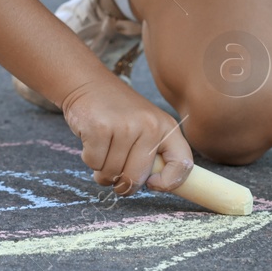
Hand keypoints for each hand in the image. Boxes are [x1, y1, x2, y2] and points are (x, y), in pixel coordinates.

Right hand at [62, 77, 193, 195]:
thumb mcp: (146, 127)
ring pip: (112, 173)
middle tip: (116, 172)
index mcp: (166, 127)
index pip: (183, 164)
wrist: (89, 84)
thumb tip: (156, 186)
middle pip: (137, 178)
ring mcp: (125, 126)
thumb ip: (154, 154)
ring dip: (102, 171)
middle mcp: (149, 125)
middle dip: (122, 183)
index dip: (169, 183)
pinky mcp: (100, 128)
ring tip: (103, 151)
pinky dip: (89, 159)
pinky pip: (94, 163)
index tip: (151, 183)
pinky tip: (92, 141)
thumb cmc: (118, 113)